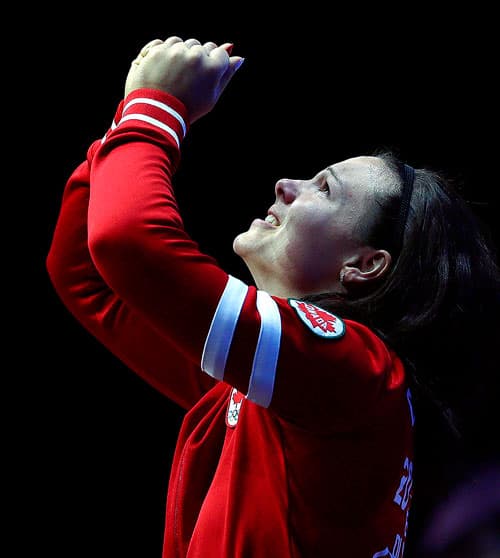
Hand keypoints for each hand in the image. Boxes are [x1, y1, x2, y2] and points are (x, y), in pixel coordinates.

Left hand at [124, 36, 243, 122]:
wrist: (157, 115)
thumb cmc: (188, 109)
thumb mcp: (212, 96)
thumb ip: (226, 74)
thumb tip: (239, 58)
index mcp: (213, 68)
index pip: (220, 53)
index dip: (212, 64)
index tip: (203, 76)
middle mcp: (196, 56)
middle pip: (200, 47)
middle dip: (196, 59)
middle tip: (186, 80)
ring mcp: (175, 52)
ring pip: (181, 43)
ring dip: (179, 54)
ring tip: (173, 76)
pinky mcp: (157, 50)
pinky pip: (164, 44)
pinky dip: (163, 54)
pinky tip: (162, 70)